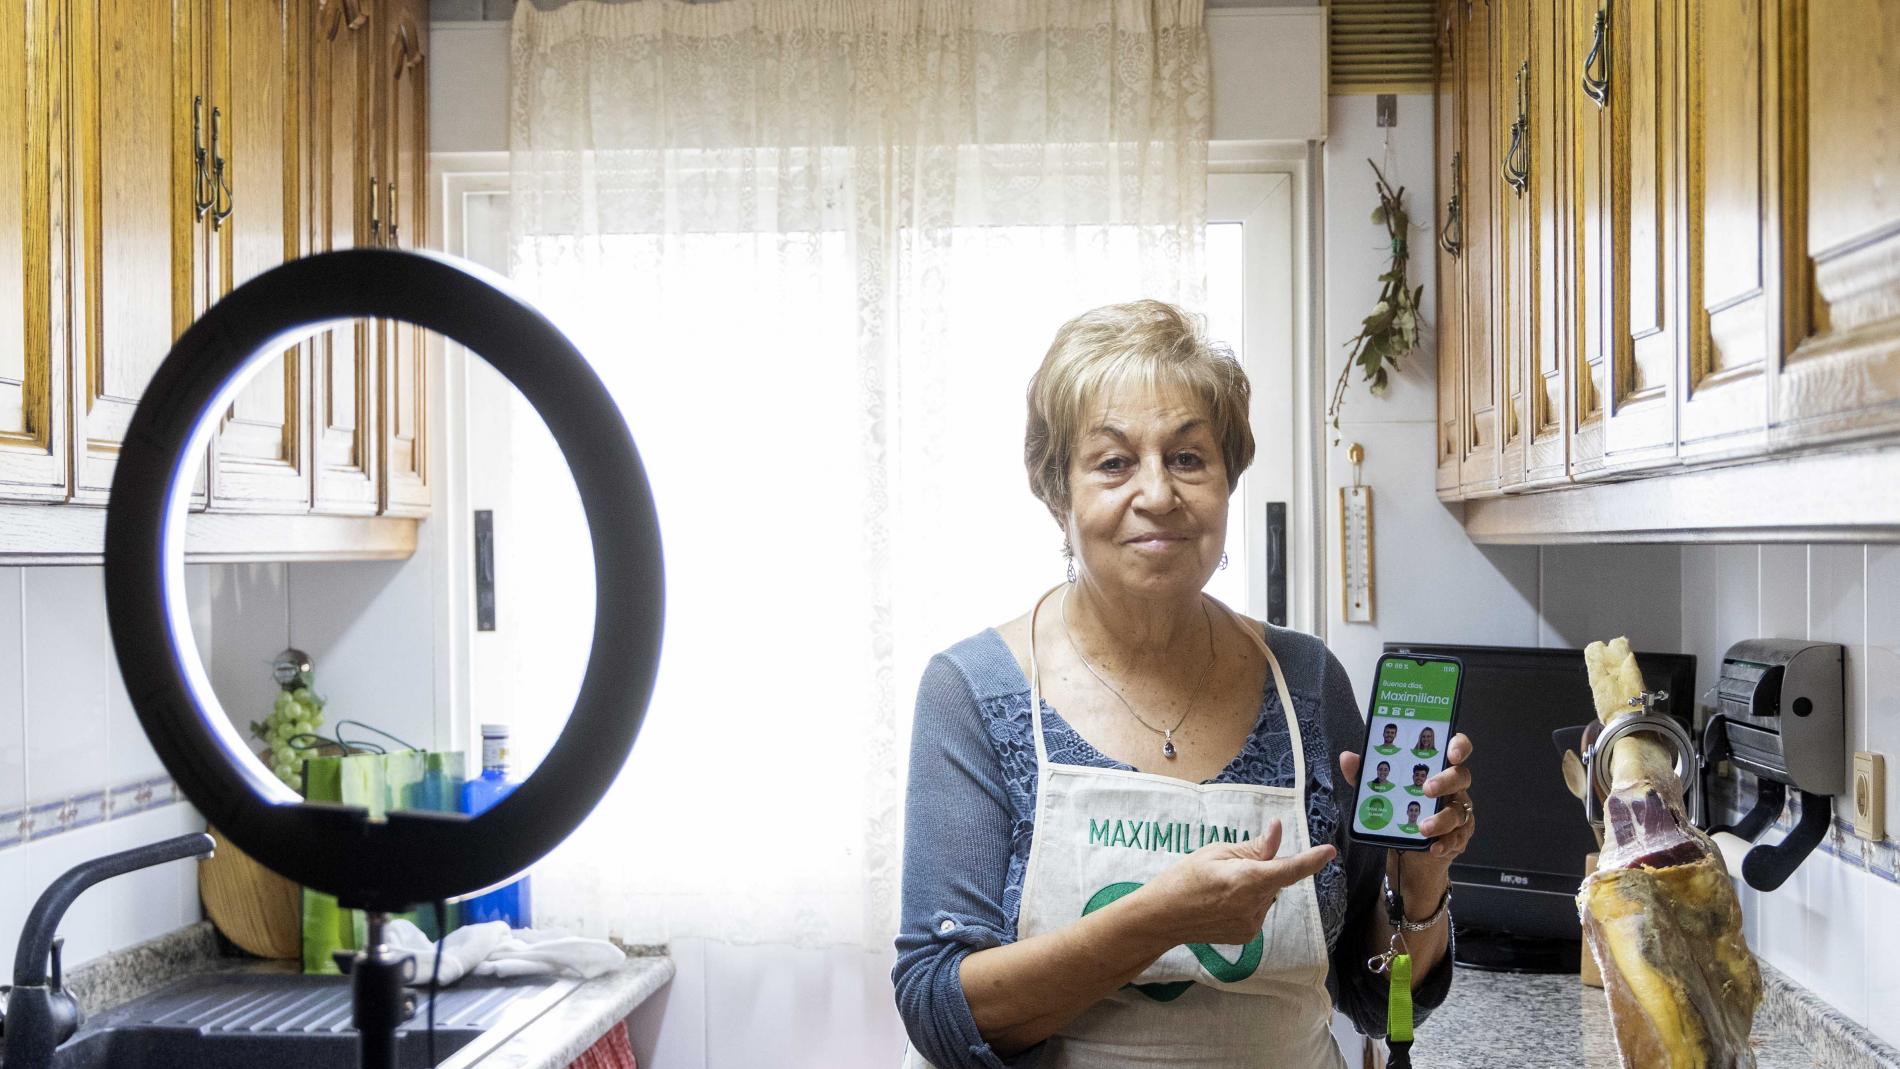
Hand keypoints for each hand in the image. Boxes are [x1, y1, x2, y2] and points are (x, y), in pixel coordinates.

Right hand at [1140, 819, 1335, 946]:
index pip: (1288, 870)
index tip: (1329, 851)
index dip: (1311, 860)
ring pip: (1267, 895)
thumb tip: (1278, 832)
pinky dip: (1249, 901)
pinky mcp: (1247, 936)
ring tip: (1222, 886)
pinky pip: (1258, 910)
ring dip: (1256, 886)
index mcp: (1246, 881)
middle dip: (1264, 868)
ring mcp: (1251, 925)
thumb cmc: (1183, 878)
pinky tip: (1223, 902)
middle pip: (1275, 880)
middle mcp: (1253, 906)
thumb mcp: (1216, 853)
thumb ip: (1253, 847)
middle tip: (1232, 864)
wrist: (1162, 918)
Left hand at [1341, 733, 1475, 894]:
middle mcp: (1453, 787)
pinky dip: (1446, 843)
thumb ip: (1364, 774)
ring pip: (1458, 811)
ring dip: (1442, 819)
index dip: (1459, 746)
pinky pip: (1458, 838)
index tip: (1452, 752)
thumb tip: (1347, 758)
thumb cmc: (1399, 808)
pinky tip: (1434, 847)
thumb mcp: (1378, 790)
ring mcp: (1458, 811)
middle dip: (1445, 781)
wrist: (1408, 850)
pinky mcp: (1459, 836)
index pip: (1456, 748)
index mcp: (1437, 768)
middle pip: (1461, 777)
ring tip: (1423, 828)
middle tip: (1427, 790)